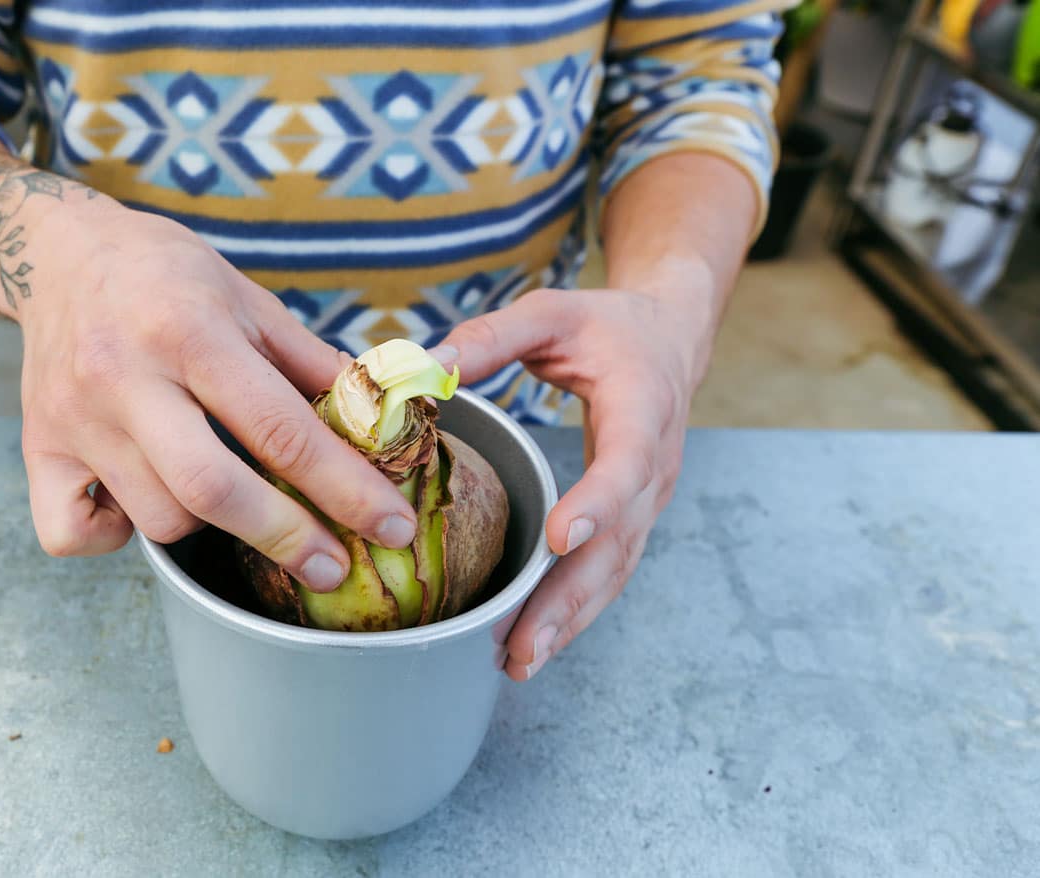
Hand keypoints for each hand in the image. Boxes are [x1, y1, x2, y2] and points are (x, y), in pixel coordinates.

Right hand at [14, 202, 418, 588]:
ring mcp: (74, 420)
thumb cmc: (166, 277)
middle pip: (212, 491)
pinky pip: (71, 534)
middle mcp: (124, 378)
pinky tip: (141, 503)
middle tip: (333, 567)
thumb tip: (385, 424)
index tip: (389, 526)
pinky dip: (117, 537)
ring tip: (225, 492)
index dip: (344, 488)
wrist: (59, 253)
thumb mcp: (249, 300)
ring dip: (209, 524)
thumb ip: (313, 365)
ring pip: (156, 518)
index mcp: (190, 331)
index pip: (279, 428)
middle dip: (286, 537)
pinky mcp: (37, 451)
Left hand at [438, 284, 713, 680]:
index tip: (561, 538)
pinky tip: (533, 644)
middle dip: (569, 599)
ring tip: (521, 661)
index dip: (596, 502)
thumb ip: (494, 336)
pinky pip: (606, 573)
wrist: (671, 338)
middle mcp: (653, 467)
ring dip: (569, 620)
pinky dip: (573, 611)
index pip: (625, 463)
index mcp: (642, 409)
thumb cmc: (608, 325)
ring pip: (613, 572)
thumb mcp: (552, 312)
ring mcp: (646, 502)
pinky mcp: (631, 519)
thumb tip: (428, 368)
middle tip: (524, 644)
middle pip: (617, 544)